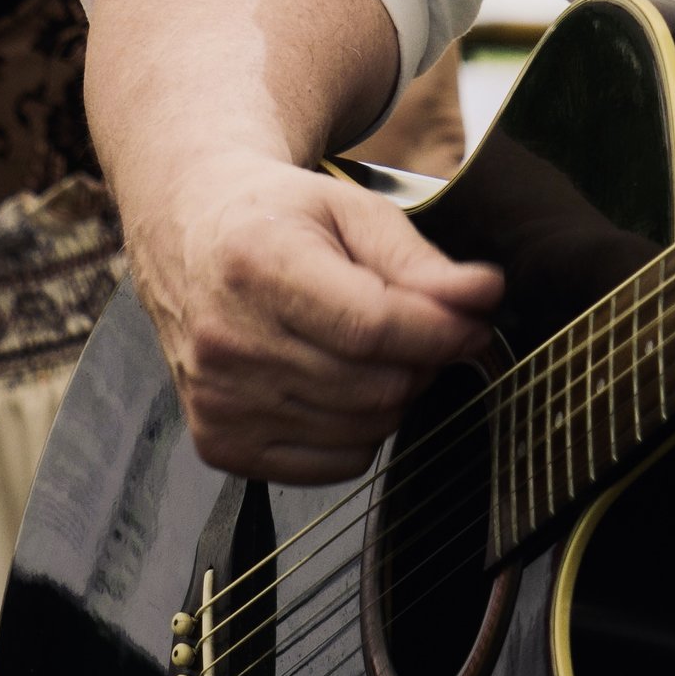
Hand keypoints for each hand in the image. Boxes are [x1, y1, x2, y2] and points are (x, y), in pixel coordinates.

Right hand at [131, 154, 502, 481]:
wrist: (191, 237)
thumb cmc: (277, 219)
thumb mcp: (350, 210)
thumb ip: (419, 259)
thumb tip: (483, 295)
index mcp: (256, 264)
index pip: (373, 326)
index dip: (440, 331)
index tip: (473, 320)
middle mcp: (227, 340)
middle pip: (373, 385)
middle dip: (422, 360)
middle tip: (423, 330)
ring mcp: (219, 399)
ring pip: (362, 430)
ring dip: (394, 395)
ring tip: (378, 351)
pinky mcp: (220, 443)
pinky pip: (333, 464)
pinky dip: (359, 433)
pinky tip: (342, 385)